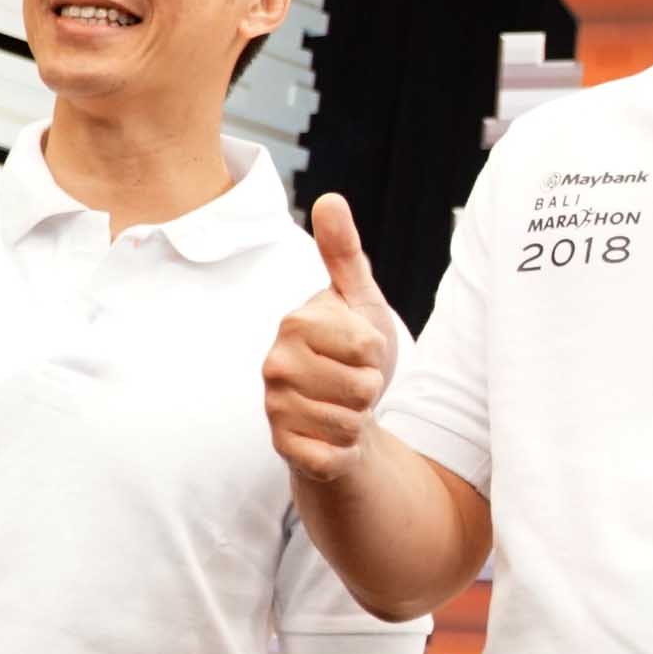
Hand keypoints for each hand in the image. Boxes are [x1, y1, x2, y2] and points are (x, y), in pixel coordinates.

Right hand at [265, 194, 399, 483]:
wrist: (346, 409)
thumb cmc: (355, 351)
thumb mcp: (359, 298)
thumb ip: (344, 252)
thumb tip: (330, 199)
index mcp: (295, 323)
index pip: (367, 345)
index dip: (377, 352)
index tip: (360, 350)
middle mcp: (275, 364)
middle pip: (362, 386)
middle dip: (371, 387)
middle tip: (353, 381)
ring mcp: (275, 407)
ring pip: (350, 422)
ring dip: (359, 417)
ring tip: (344, 405)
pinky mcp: (282, 447)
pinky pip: (333, 454)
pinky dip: (345, 448)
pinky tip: (333, 434)